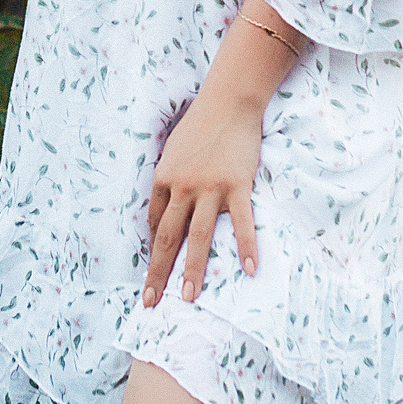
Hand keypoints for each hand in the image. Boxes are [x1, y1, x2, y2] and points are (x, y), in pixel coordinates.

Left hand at [141, 89, 263, 306]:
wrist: (228, 102)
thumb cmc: (199, 124)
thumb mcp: (173, 150)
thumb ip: (169, 179)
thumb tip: (165, 208)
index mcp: (163, 178)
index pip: (155, 222)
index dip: (153, 249)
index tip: (153, 271)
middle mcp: (182, 187)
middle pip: (168, 237)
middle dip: (158, 272)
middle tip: (152, 301)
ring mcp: (210, 188)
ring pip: (198, 236)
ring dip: (192, 269)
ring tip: (189, 297)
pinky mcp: (236, 186)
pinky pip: (241, 223)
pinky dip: (246, 247)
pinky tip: (250, 270)